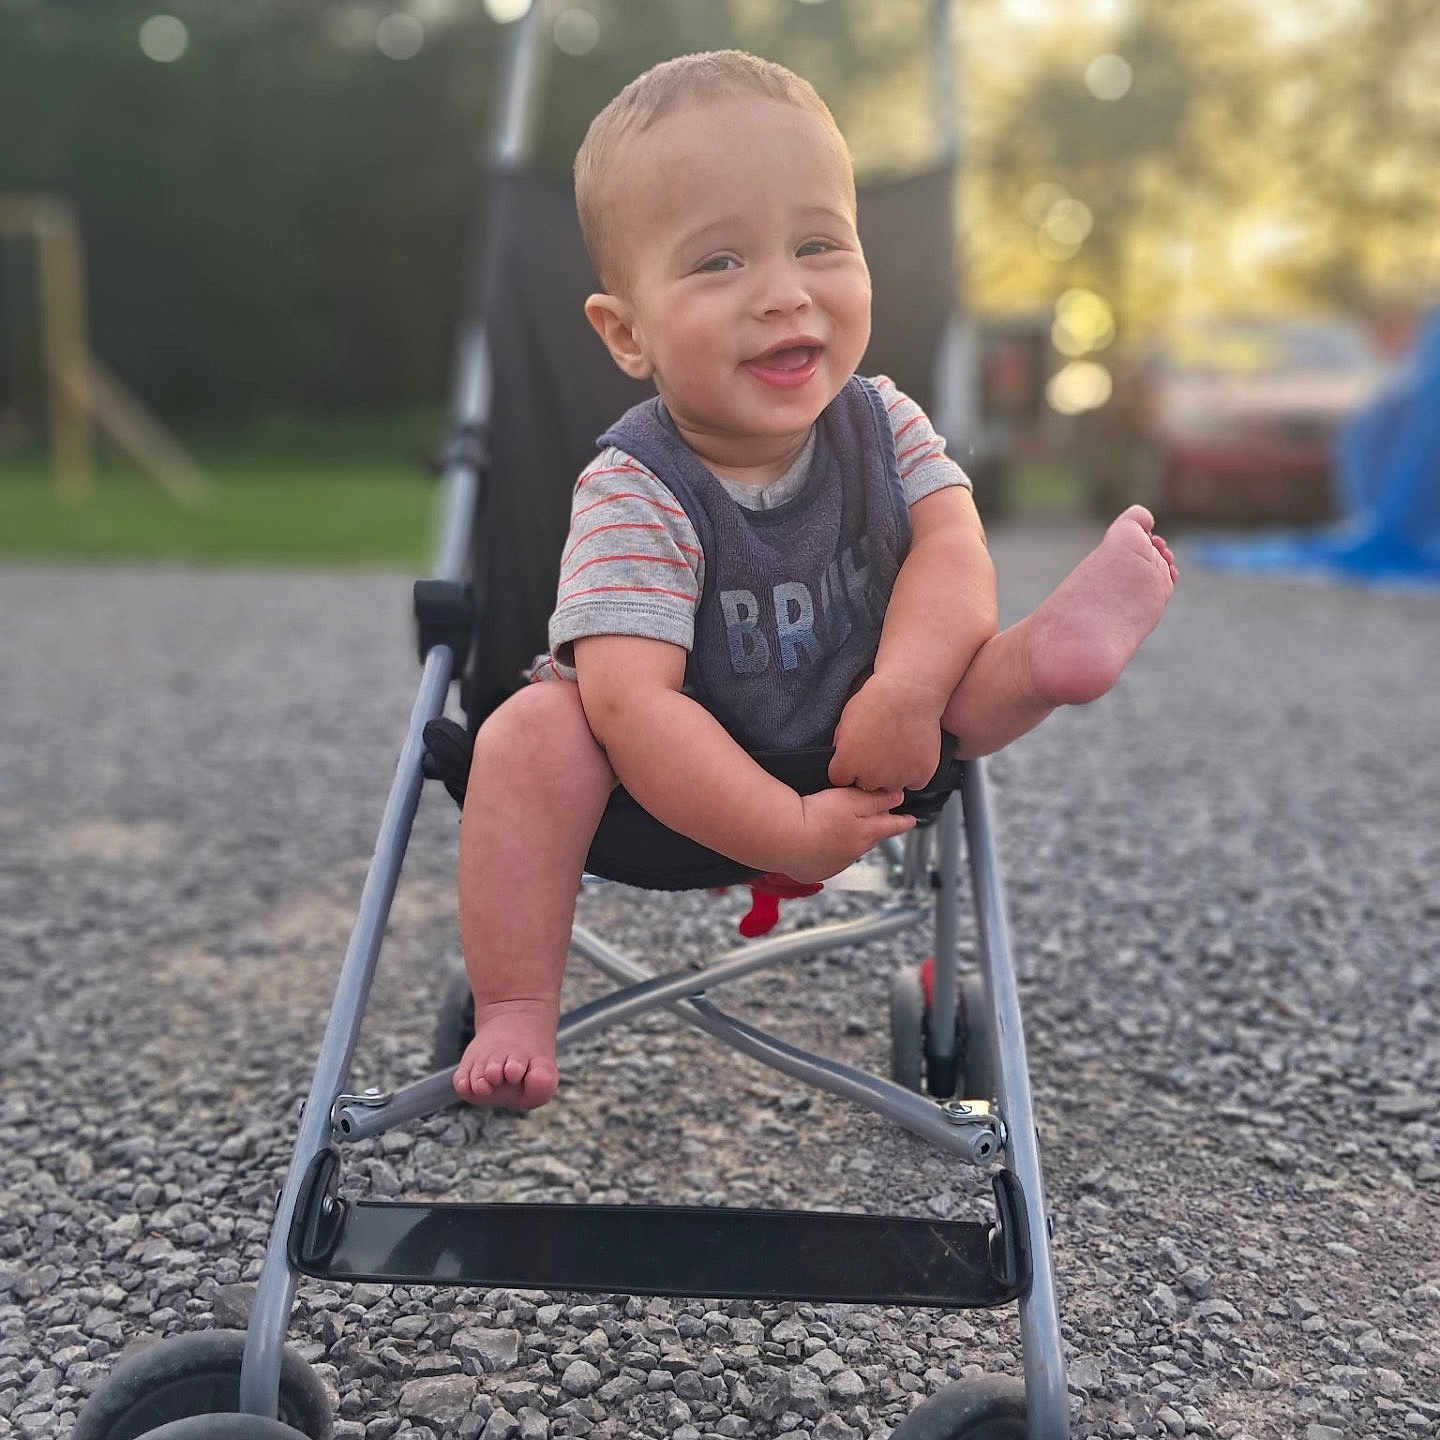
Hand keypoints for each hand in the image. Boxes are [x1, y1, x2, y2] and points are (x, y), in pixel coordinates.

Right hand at [781, 786, 915, 883]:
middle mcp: (853, 852)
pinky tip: (817, 843)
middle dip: (874, 830)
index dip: (902, 822)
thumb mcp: (852, 800)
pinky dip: (826, 852)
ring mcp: (833, 864)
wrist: (784, 838)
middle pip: (870, 839)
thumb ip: (876, 799)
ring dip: (849, 841)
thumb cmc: (816, 817)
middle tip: (876, 820)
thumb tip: (898, 798)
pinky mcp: (814, 870)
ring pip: (848, 850)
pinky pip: (826, 861)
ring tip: (840, 829)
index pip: (891, 827)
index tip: (911, 820)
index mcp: (867, 833)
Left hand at [829, 674, 942, 792]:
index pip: (841, 779)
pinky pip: (914, 783)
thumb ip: (842, 748)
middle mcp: (869, 777)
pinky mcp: (919, 776)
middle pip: (867, 785)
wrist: (908, 693)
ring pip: (891, 786)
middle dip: (871, 772)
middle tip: (881, 750)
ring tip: (898, 748)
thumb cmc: (876, 700)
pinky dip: (914, 772)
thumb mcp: (845, 721)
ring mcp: (896, 778)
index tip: (858, 757)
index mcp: (846, 764)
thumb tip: (843, 760)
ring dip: (893, 774)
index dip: (849, 768)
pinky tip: (912, 752)